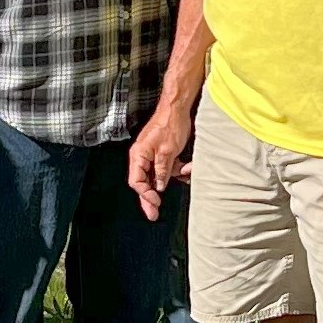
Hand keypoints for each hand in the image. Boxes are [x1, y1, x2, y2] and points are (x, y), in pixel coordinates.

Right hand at [129, 104, 194, 221]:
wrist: (177, 108)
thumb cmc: (170, 124)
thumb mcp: (168, 151)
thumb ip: (162, 171)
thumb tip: (158, 187)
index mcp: (138, 155)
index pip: (137, 182)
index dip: (145, 194)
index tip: (156, 202)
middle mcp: (142, 156)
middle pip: (144, 183)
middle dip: (150, 198)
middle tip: (154, 214)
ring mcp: (152, 155)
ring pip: (158, 176)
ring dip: (171, 178)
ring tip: (185, 173)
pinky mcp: (162, 153)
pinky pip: (167, 168)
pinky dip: (176, 171)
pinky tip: (186, 169)